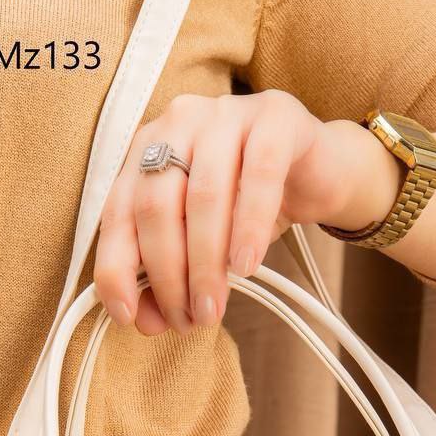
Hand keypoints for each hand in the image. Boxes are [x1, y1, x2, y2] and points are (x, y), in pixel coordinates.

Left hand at [94, 90, 387, 335]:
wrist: (320, 173)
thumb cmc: (251, 207)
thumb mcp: (203, 245)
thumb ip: (168, 278)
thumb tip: (146, 322)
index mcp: (147, 149)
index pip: (117, 212)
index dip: (115, 267)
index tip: (126, 316)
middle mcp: (178, 123)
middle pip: (157, 206)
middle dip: (169, 276)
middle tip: (189, 319)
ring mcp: (226, 113)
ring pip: (203, 196)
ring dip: (206, 264)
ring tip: (213, 308)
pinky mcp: (276, 118)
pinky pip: (260, 176)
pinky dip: (249, 227)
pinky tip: (246, 265)